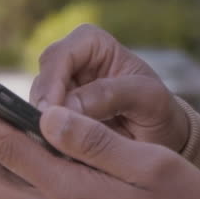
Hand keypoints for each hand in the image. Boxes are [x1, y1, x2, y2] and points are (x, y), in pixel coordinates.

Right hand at [29, 24, 190, 152]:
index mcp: (92, 44)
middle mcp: (71, 62)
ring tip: (57, 149)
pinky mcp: (57, 117)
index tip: (50, 113)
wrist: (162, 138)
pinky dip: (48, 139)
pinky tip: (58, 154)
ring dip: (45, 127)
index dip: (51, 83)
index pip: (59, 56)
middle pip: (42, 81)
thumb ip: (111, 96)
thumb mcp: (148, 100)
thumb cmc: (158, 111)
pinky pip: (43, 125)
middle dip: (44, 109)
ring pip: (37, 106)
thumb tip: (67, 108)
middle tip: (48, 137)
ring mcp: (61, 90)